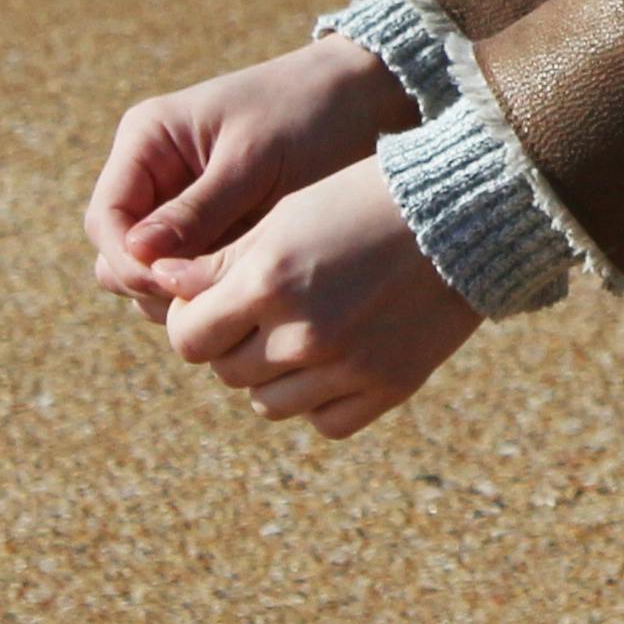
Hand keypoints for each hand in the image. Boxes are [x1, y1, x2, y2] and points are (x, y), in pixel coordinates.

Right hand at [89, 37, 417, 305]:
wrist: (365, 97)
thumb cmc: (309, 112)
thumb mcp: (253, 161)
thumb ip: (197, 210)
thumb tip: (138, 255)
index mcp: (147, 141)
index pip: (106, 220)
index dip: (130, 262)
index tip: (176, 286)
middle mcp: (152, 174)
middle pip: (120, 254)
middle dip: (154, 283)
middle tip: (213, 295)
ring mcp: (182, 205)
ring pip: (153, 272)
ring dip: (184, 290)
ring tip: (240, 287)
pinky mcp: (215, 229)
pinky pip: (193, 273)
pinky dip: (212, 287)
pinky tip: (253, 284)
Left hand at [156, 159, 479, 438]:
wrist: (461, 215)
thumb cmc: (362, 201)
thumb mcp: (285, 215)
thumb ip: (221, 260)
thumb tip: (162, 285)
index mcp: (268, 282)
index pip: (189, 336)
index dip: (192, 321)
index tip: (210, 304)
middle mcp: (302, 332)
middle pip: (227, 371)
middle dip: (232, 344)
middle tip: (259, 313)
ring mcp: (346, 367)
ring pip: (268, 403)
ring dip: (270, 376)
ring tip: (296, 334)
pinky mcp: (386, 387)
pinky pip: (322, 422)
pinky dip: (318, 398)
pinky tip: (333, 359)